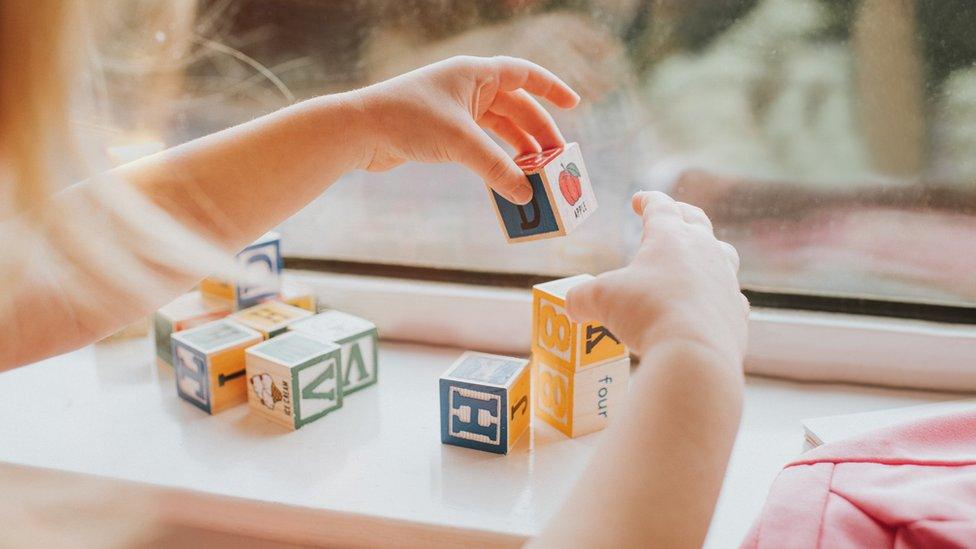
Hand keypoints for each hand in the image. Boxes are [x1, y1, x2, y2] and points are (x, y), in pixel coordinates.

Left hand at [354, 55, 579, 203]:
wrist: (360, 130)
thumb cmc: (408, 120)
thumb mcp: (460, 143)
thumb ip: (497, 168)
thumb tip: (525, 195)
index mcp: (475, 73)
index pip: (525, 74)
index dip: (551, 89)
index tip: (574, 104)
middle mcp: (467, 87)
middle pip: (515, 107)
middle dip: (538, 134)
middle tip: (558, 160)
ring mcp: (455, 109)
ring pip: (498, 128)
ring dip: (518, 150)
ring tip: (537, 174)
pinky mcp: (442, 132)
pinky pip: (480, 144)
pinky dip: (496, 159)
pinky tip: (507, 178)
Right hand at [566, 191, 748, 363]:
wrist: (695, 353)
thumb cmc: (646, 313)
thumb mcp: (601, 300)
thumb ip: (582, 298)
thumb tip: (571, 306)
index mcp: (670, 236)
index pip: (660, 206)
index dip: (647, 200)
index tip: (639, 199)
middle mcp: (704, 250)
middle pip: (696, 220)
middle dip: (681, 213)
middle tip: (673, 212)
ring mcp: (725, 279)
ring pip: (722, 253)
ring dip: (709, 249)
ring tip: (699, 254)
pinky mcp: (736, 310)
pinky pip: (730, 293)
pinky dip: (718, 293)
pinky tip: (708, 301)